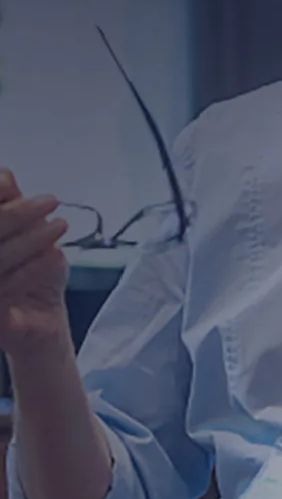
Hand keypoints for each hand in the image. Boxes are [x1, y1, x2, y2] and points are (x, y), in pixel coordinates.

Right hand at [0, 171, 71, 357]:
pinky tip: (53, 254)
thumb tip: (5, 176)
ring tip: (60, 225)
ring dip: (30, 239)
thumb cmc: (27, 272)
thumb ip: (9, 205)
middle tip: (50, 201)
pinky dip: (32, 268)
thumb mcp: (23, 233)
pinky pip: (7, 287)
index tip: (8, 181)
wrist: (38, 322)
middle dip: (15, 214)